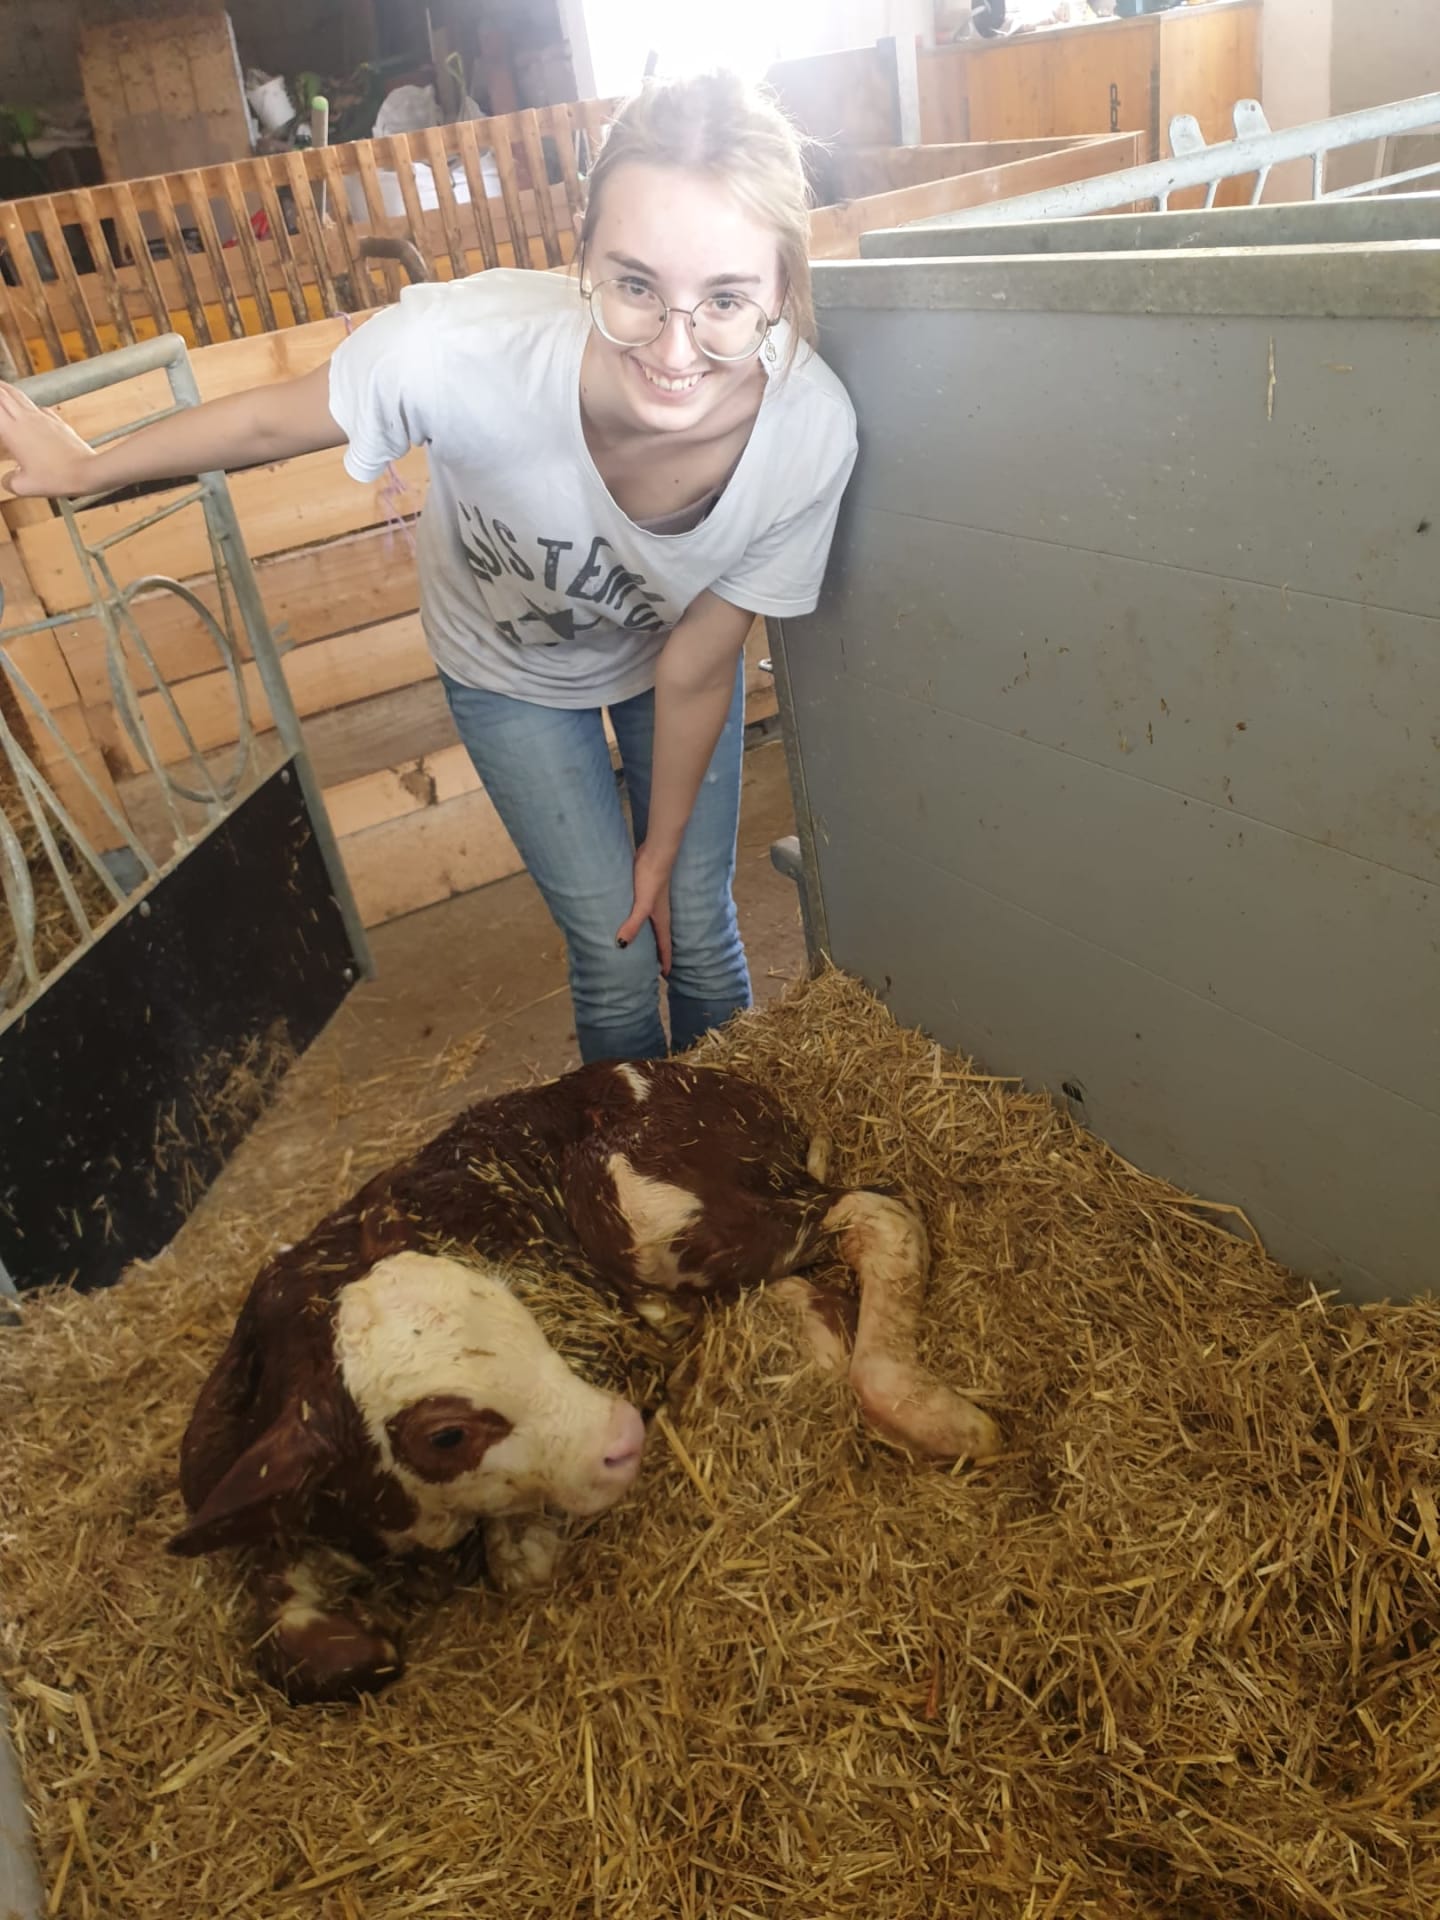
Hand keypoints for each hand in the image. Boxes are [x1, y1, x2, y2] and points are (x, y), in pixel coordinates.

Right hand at [0, 382, 98, 497]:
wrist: (87, 471)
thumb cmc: (58, 477)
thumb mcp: (24, 486)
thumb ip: (9, 482)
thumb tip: (7, 480)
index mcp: (11, 430)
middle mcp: (25, 418)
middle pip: (3, 393)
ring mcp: (42, 417)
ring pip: (19, 395)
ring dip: (7, 389)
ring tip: (1, 388)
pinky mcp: (56, 422)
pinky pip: (37, 407)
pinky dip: (26, 403)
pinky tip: (28, 409)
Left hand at [616, 842, 673, 975]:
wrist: (655, 853)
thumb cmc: (651, 879)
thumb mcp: (642, 905)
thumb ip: (633, 924)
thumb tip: (622, 945)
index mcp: (662, 919)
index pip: (665, 945)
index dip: (665, 961)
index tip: (665, 976)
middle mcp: (660, 913)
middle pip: (660, 938)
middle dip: (659, 953)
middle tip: (654, 969)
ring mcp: (653, 902)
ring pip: (653, 926)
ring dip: (651, 938)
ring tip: (644, 949)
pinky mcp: (645, 892)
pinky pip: (643, 914)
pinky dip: (640, 923)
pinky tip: (631, 921)